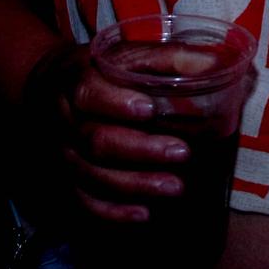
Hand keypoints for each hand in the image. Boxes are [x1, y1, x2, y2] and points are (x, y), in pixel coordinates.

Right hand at [20, 42, 194, 224]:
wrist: (53, 88)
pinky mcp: (67, 178)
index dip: (116, 103)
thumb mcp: (130, 55)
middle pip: (96, 140)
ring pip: (92, 175)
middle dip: (140, 150)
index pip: (88, 93)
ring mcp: (64, 153)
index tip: (149, 110)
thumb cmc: (105, 72)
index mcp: (78, 81)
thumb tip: (215, 63)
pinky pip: (84, 201)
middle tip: (182, 153)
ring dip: (135, 184)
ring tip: (175, 187)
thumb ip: (169, 57)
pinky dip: (113, 211)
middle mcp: (66, 121)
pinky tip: (144, 213)